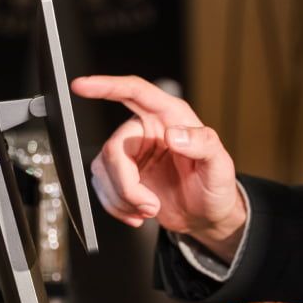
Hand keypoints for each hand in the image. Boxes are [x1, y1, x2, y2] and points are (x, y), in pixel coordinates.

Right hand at [71, 75, 245, 261]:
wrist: (205, 215)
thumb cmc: (215, 186)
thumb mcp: (220, 165)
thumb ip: (203, 144)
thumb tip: (174, 134)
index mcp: (169, 116)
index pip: (134, 91)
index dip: (106, 86)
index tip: (82, 86)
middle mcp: (145, 129)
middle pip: (113, 148)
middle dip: (126, 184)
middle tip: (150, 205)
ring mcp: (130, 153)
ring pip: (103, 171)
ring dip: (123, 199)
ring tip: (149, 210)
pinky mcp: (119, 174)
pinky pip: (101, 188)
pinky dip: (117, 207)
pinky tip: (138, 213)